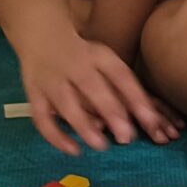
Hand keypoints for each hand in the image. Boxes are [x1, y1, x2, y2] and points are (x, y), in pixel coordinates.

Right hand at [22, 32, 181, 155]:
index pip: (120, 75)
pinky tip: (74, 150)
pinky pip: (42, 118)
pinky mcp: (34, 94)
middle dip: (110, 111)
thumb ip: (124, 89)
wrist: (41, 36)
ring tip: (101, 146)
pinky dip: (56, 136)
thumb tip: (146, 121)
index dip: (136, 98)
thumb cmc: (84, 57)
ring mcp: (51, 79)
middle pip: (92, 87)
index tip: (152, 122)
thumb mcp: (106, 63)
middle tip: (126, 137)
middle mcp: (74, 65)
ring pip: (65, 103)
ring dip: (83, 125)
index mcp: (98, 56)